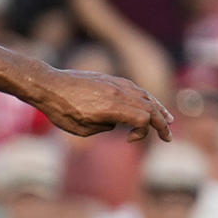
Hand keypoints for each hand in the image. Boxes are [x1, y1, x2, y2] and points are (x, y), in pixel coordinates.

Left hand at [33, 69, 172, 142]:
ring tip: (168, 120)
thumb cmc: (60, 111)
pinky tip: (149, 104)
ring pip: (145, 95)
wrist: (49, 84)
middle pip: (150, 107)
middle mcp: (117, 93)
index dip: (143, 132)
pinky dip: (146, 98)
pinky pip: (135, 88)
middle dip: (162, 123)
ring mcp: (115, 83)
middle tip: (168, 137)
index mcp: (111, 107)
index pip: (143, 118)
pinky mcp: (111, 79)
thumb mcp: (81, 129)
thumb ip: (104, 127)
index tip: (129, 139)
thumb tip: (116, 123)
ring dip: (158, 109)